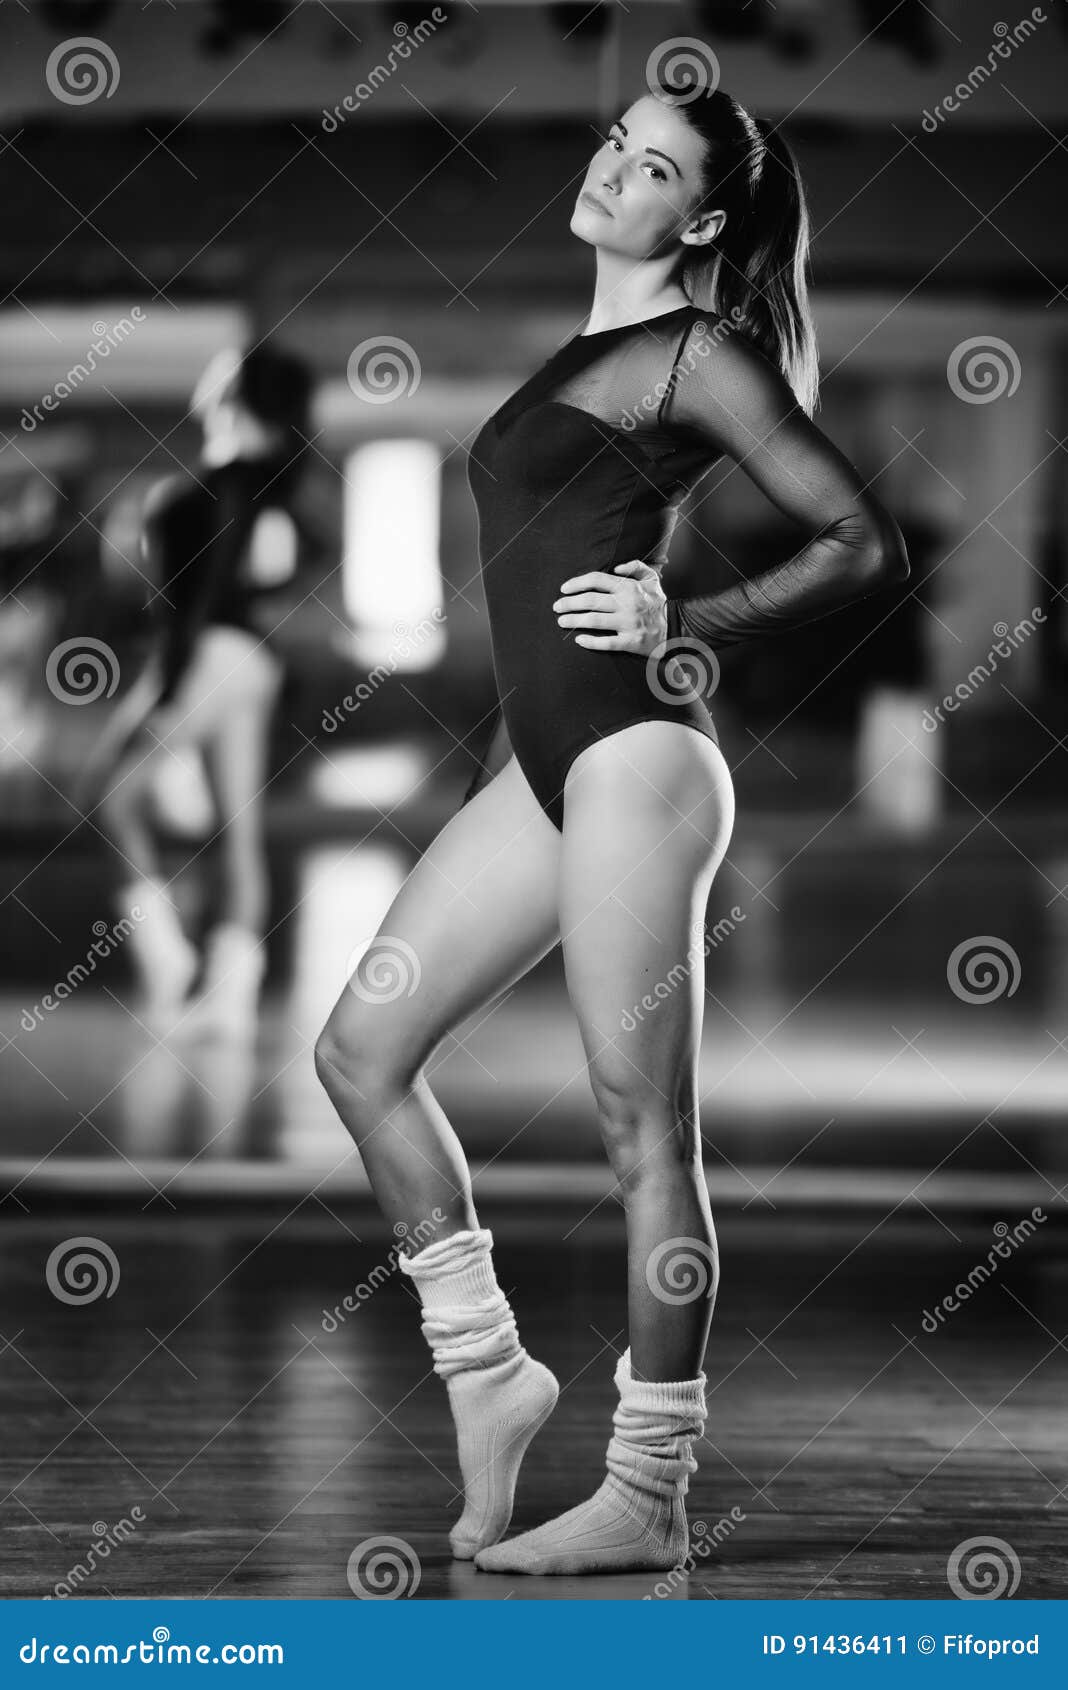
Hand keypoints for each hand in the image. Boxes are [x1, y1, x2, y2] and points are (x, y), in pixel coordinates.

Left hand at [552, 559, 667, 655]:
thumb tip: (616, 567)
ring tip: (561, 621)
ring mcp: (627, 624)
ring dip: (574, 621)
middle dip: (569, 603)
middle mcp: (626, 604)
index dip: (577, 583)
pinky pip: (606, 642)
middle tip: (557, 607)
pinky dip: (591, 642)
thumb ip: (635, 566)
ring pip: (594, 621)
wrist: (675, 627)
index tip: (564, 588)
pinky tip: (579, 640)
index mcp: (628, 587)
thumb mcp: (651, 579)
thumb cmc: (658, 602)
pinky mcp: (630, 642)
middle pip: (590, 601)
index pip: (597, 580)